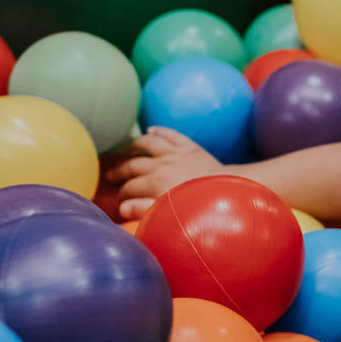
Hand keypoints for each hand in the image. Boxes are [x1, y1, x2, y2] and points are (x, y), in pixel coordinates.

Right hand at [105, 127, 224, 219]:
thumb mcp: (168, 211)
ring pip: (148, 144)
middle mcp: (161, 164)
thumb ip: (144, 209)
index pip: (130, 187)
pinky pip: (172, 135)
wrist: (229, 191)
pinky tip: (152, 130)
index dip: (122, 194)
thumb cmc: (199, 207)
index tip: (118, 199)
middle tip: (110, 175)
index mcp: (154, 182)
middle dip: (120, 171)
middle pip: (133, 165)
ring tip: (127, 150)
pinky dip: (160, 131)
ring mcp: (176, 153)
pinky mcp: (190, 147)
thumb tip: (121, 208)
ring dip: (135, 146)